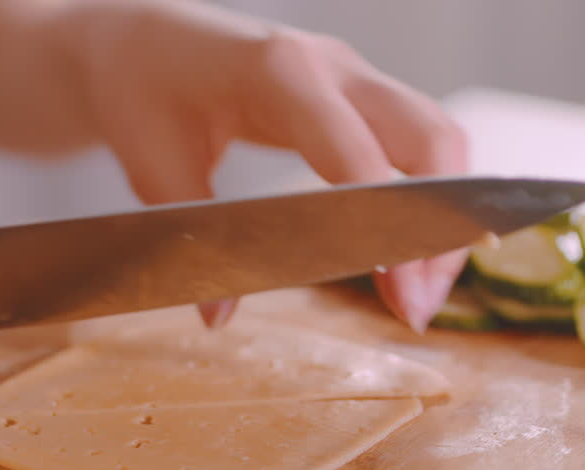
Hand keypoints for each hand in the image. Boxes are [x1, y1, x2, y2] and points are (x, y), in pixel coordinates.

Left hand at [60, 0, 469, 329]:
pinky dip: (428, 199)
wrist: (143, 41)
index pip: (357, 149)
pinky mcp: (359, 98)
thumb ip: (192, 232)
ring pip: (439, 141)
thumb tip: (219, 314)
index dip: (384, 217)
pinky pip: (419, 144)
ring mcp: (353, 78)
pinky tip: (410, 258)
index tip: (396, 283)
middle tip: (415, 308)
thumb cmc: (143, 88)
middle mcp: (333, 66)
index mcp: (280, 70)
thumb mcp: (150, 164)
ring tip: (417, 296)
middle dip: (436, 227)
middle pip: (430, 138)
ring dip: (441, 219)